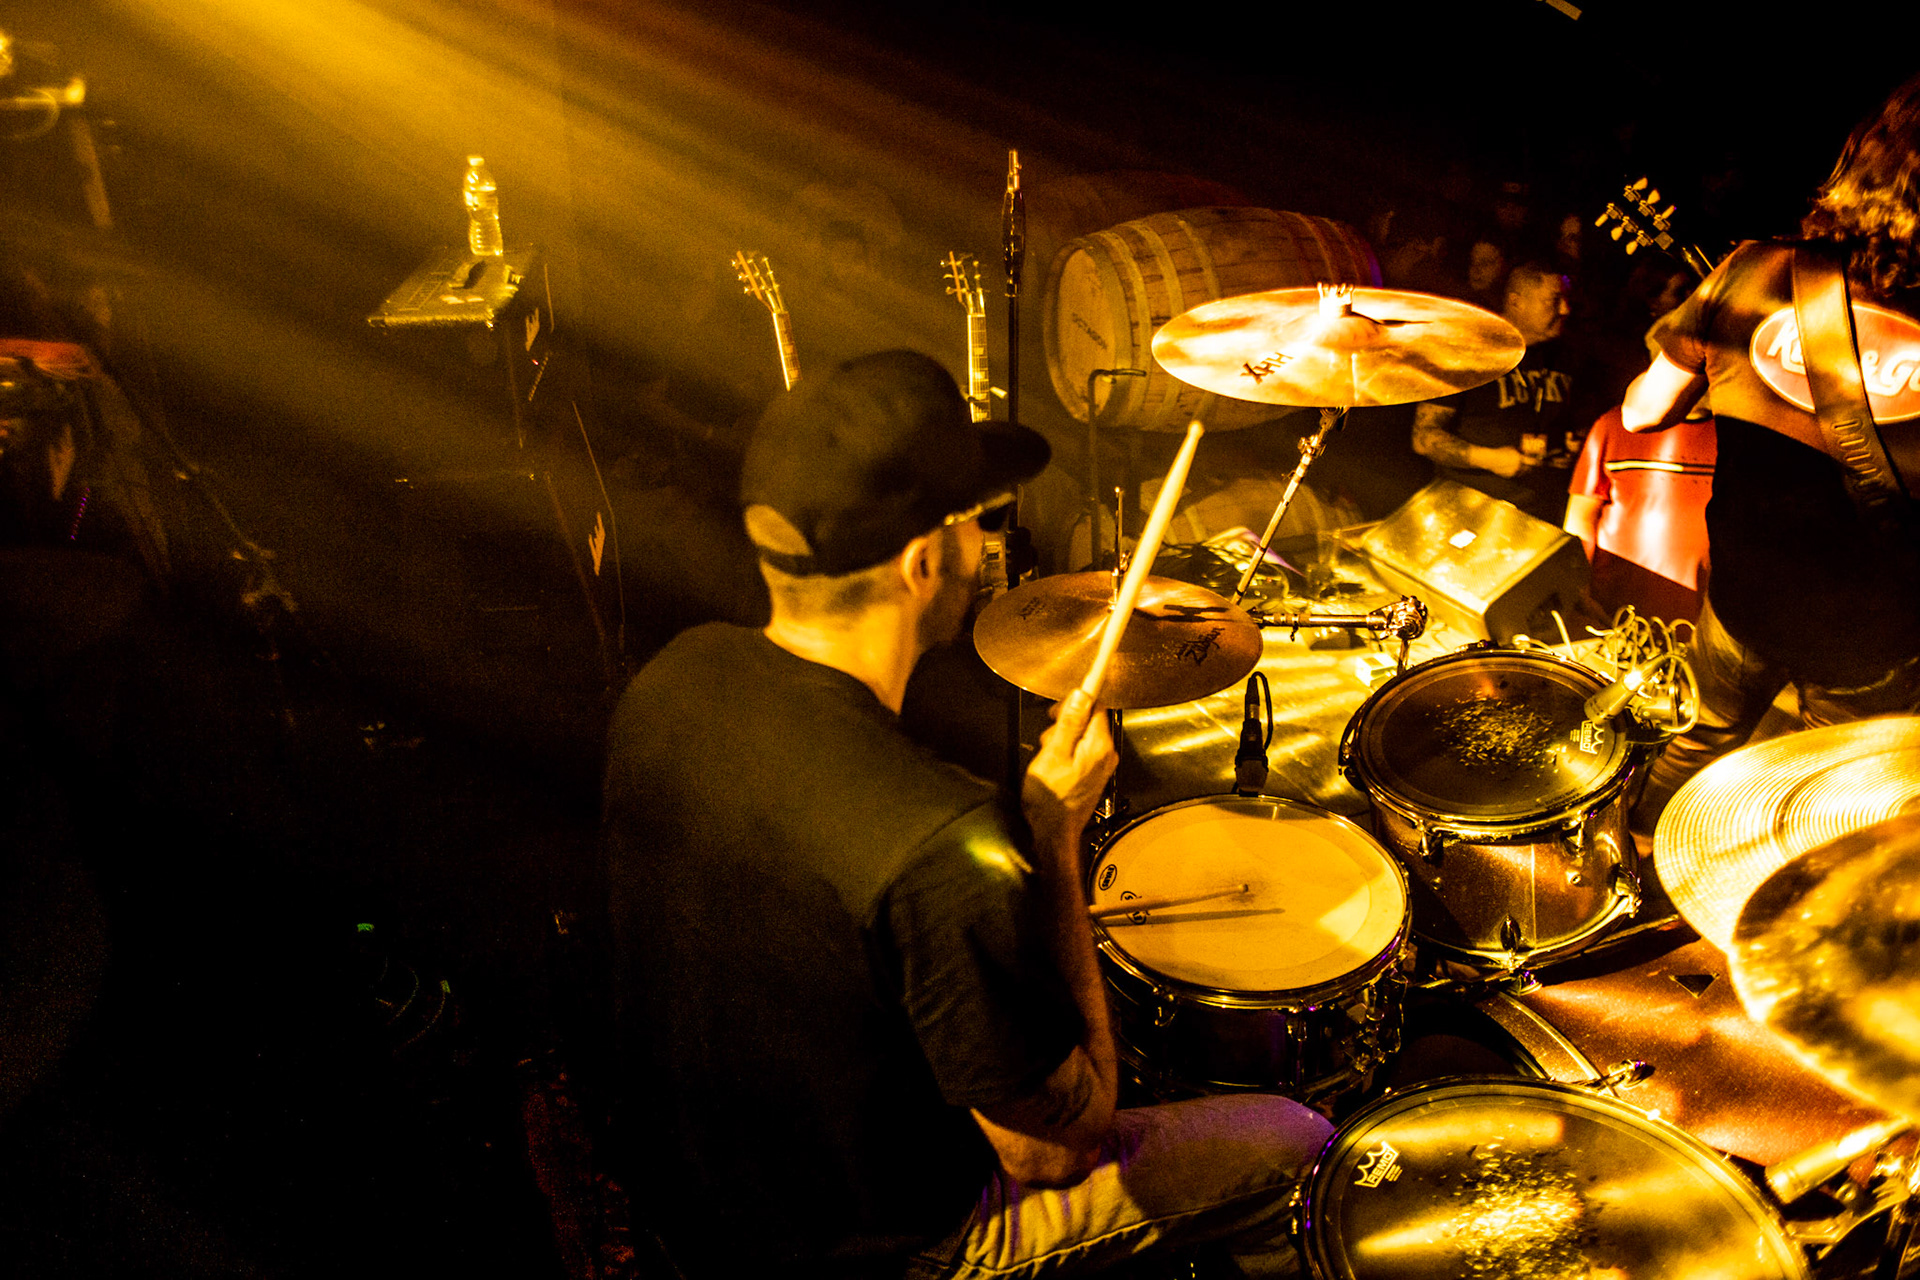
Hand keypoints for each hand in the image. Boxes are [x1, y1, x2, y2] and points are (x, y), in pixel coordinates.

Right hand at [1022, 690, 1117, 857]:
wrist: (1054, 834)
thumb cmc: (1050, 798)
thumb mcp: (1052, 755)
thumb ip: (1068, 723)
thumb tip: (1081, 694)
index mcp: (1099, 745)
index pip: (1097, 705)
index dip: (1076, 701)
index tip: (1058, 706)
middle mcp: (1108, 752)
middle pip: (1089, 719)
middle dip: (1066, 722)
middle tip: (1047, 738)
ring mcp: (1103, 764)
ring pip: (1084, 734)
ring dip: (1064, 738)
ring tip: (1048, 756)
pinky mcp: (1095, 773)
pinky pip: (1083, 749)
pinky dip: (1068, 751)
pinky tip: (1054, 765)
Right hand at [1483, 445, 1535, 478]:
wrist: (1491, 459)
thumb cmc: (1501, 452)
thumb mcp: (1512, 449)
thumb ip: (1519, 451)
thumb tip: (1525, 452)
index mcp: (1520, 458)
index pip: (1532, 461)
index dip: (1537, 462)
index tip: (1540, 463)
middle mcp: (1518, 466)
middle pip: (1528, 468)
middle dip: (1529, 467)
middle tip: (1529, 465)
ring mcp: (1513, 471)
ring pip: (1521, 472)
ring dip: (1522, 470)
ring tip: (1519, 466)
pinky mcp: (1509, 475)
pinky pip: (1514, 474)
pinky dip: (1514, 471)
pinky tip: (1510, 468)